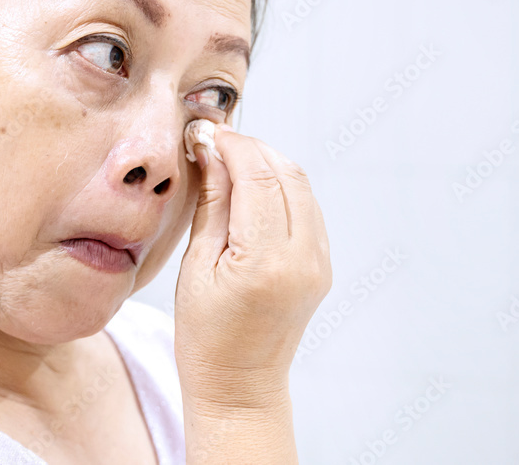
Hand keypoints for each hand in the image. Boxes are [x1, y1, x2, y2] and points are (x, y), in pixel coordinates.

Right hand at [174, 123, 331, 407]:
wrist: (241, 386)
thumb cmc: (205, 337)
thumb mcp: (195, 267)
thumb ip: (212, 204)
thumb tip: (212, 151)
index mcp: (265, 261)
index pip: (257, 175)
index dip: (231, 145)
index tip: (205, 132)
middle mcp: (302, 258)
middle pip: (285, 172)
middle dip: (251, 148)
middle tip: (215, 141)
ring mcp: (319, 261)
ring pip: (301, 185)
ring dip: (268, 163)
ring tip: (229, 161)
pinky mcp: (322, 265)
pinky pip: (307, 207)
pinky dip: (282, 186)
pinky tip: (253, 188)